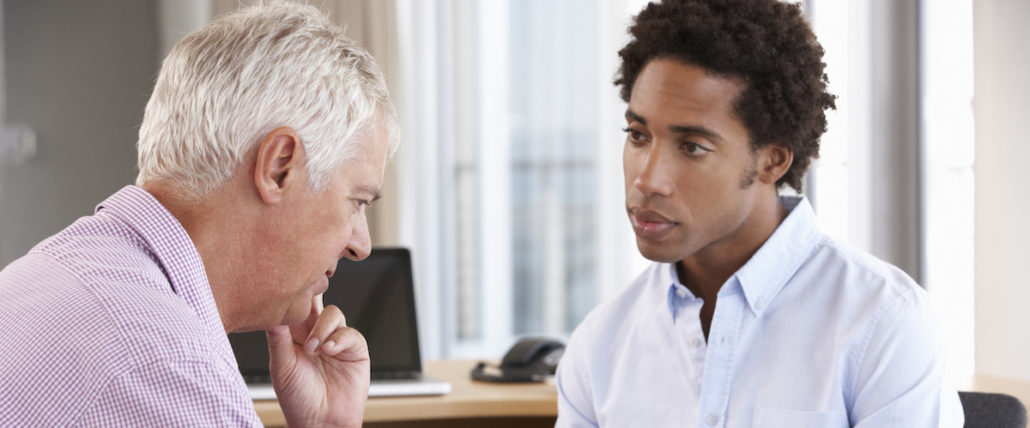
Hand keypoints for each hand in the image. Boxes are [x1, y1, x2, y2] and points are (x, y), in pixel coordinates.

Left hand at [266, 295, 369, 427]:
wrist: (322, 423)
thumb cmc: (298, 400)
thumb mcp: (281, 367)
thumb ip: (278, 339)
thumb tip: (272, 313)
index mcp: (293, 336)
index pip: (294, 307)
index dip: (292, 296)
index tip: (286, 291)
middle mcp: (314, 334)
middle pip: (315, 302)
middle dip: (312, 297)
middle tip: (305, 300)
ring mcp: (336, 340)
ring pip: (332, 313)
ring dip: (322, 328)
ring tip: (313, 349)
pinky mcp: (355, 349)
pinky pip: (350, 333)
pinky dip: (339, 338)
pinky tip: (328, 351)